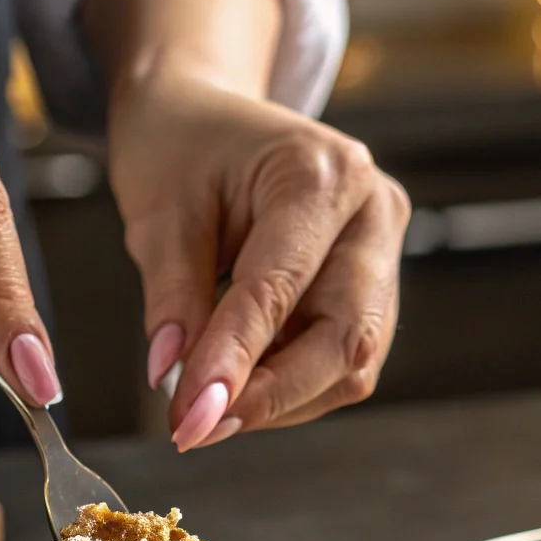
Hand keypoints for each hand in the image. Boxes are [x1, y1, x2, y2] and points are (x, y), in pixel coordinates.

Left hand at [106, 78, 408, 449]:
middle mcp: (371, 213)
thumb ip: (172, 299)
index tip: (190, 417)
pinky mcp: (371, 283)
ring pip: (351, 361)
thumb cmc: (180, 146)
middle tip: (196, 428)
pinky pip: (339, 356)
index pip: (279, 289)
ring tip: (203, 403)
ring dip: (279, 398)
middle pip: (346, 338)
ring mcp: (381, 250)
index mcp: (322, 174)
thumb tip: (173, 378)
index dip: (235, 363)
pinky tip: (235, 381)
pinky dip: (286, 382)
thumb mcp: (158, 214)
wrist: (202, 113)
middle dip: (272, 397)